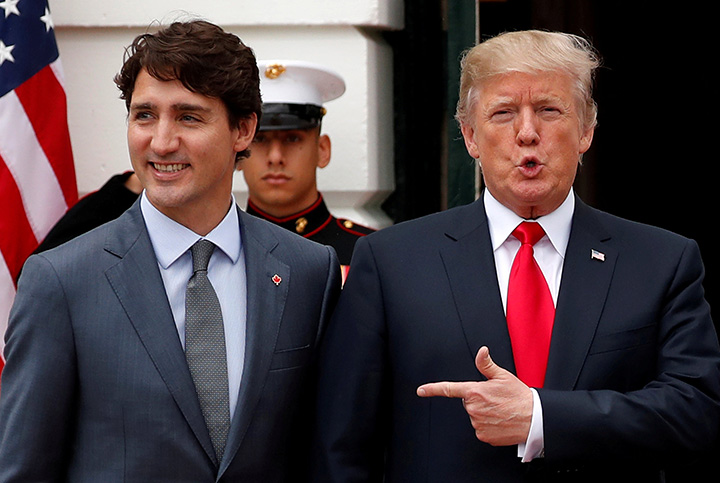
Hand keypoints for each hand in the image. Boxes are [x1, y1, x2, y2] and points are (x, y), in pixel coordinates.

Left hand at [416, 346, 532, 445]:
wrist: (534, 418)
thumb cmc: (519, 397)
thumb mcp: (503, 376)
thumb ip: (486, 364)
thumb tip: (481, 351)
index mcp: (475, 391)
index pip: (449, 389)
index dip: (432, 389)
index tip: (421, 390)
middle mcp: (473, 408)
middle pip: (468, 402)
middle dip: (478, 400)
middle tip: (495, 400)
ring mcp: (477, 423)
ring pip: (474, 416)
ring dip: (484, 413)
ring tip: (500, 411)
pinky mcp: (483, 435)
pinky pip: (480, 428)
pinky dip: (488, 425)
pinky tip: (500, 421)